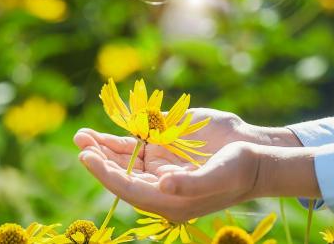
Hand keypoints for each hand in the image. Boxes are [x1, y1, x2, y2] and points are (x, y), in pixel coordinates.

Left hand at [74, 108, 254, 177]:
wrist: (253, 154)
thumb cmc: (238, 170)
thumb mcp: (217, 177)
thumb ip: (189, 185)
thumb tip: (161, 185)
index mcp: (168, 200)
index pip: (128, 188)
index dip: (106, 174)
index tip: (87, 158)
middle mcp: (158, 184)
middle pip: (120, 172)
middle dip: (98, 158)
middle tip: (80, 142)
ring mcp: (159, 164)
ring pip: (123, 157)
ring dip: (102, 147)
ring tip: (81, 136)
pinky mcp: (164, 146)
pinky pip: (135, 143)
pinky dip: (117, 138)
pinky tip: (100, 133)